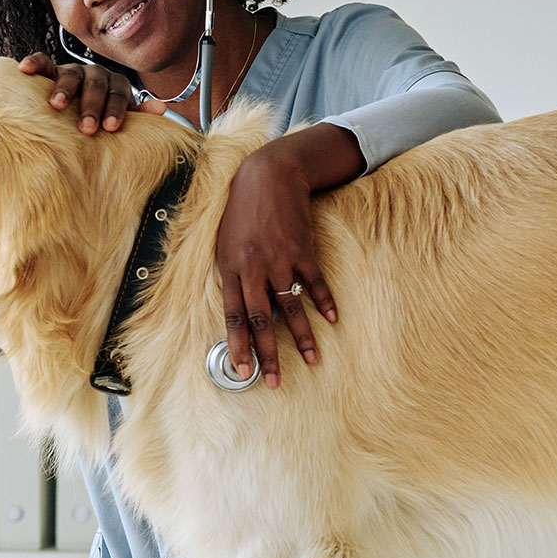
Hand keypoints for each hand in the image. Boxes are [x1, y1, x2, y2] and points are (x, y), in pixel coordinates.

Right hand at [18, 52, 165, 133]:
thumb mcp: (120, 115)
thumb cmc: (101, 116)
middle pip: (95, 85)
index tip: (110, 127)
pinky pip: (42, 61)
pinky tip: (24, 70)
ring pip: (70, 74)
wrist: (78, 104)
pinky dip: (34, 63)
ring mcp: (72, 70)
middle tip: (87, 127)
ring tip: (57, 105)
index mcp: (115, 85)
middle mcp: (95, 74)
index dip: (116, 110)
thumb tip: (161, 109)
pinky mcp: (51, 69)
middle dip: (92, 106)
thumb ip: (138, 115)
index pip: (118, 94)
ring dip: (64, 89)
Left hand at [215, 146, 339, 388]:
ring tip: (312, 359)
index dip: (238, 345)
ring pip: (290, 306)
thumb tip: (235, 308)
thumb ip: (230, 275)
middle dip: (268, 353)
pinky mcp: (302, 250)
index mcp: (230, 268)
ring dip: (303, 336)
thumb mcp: (224, 243)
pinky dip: (324, 301)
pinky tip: (332, 319)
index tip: (243, 371)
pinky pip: (314, 282)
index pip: (233, 316)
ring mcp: (279, 260)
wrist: (268, 176)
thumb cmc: (242, 212)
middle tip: (275, 381)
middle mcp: (254, 268)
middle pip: (260, 319)